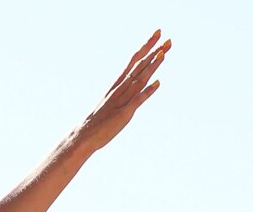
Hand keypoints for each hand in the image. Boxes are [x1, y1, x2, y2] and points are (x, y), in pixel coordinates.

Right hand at [79, 31, 170, 150]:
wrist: (84, 135)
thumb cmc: (98, 121)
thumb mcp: (111, 103)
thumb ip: (123, 94)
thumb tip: (135, 88)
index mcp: (116, 85)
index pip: (133, 61)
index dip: (146, 48)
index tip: (157, 35)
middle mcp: (119, 89)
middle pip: (138, 67)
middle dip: (153, 53)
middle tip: (168, 40)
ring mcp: (121, 101)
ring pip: (138, 80)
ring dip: (151, 67)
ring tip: (163, 54)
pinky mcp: (123, 113)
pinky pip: (136, 100)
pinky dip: (147, 91)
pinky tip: (157, 83)